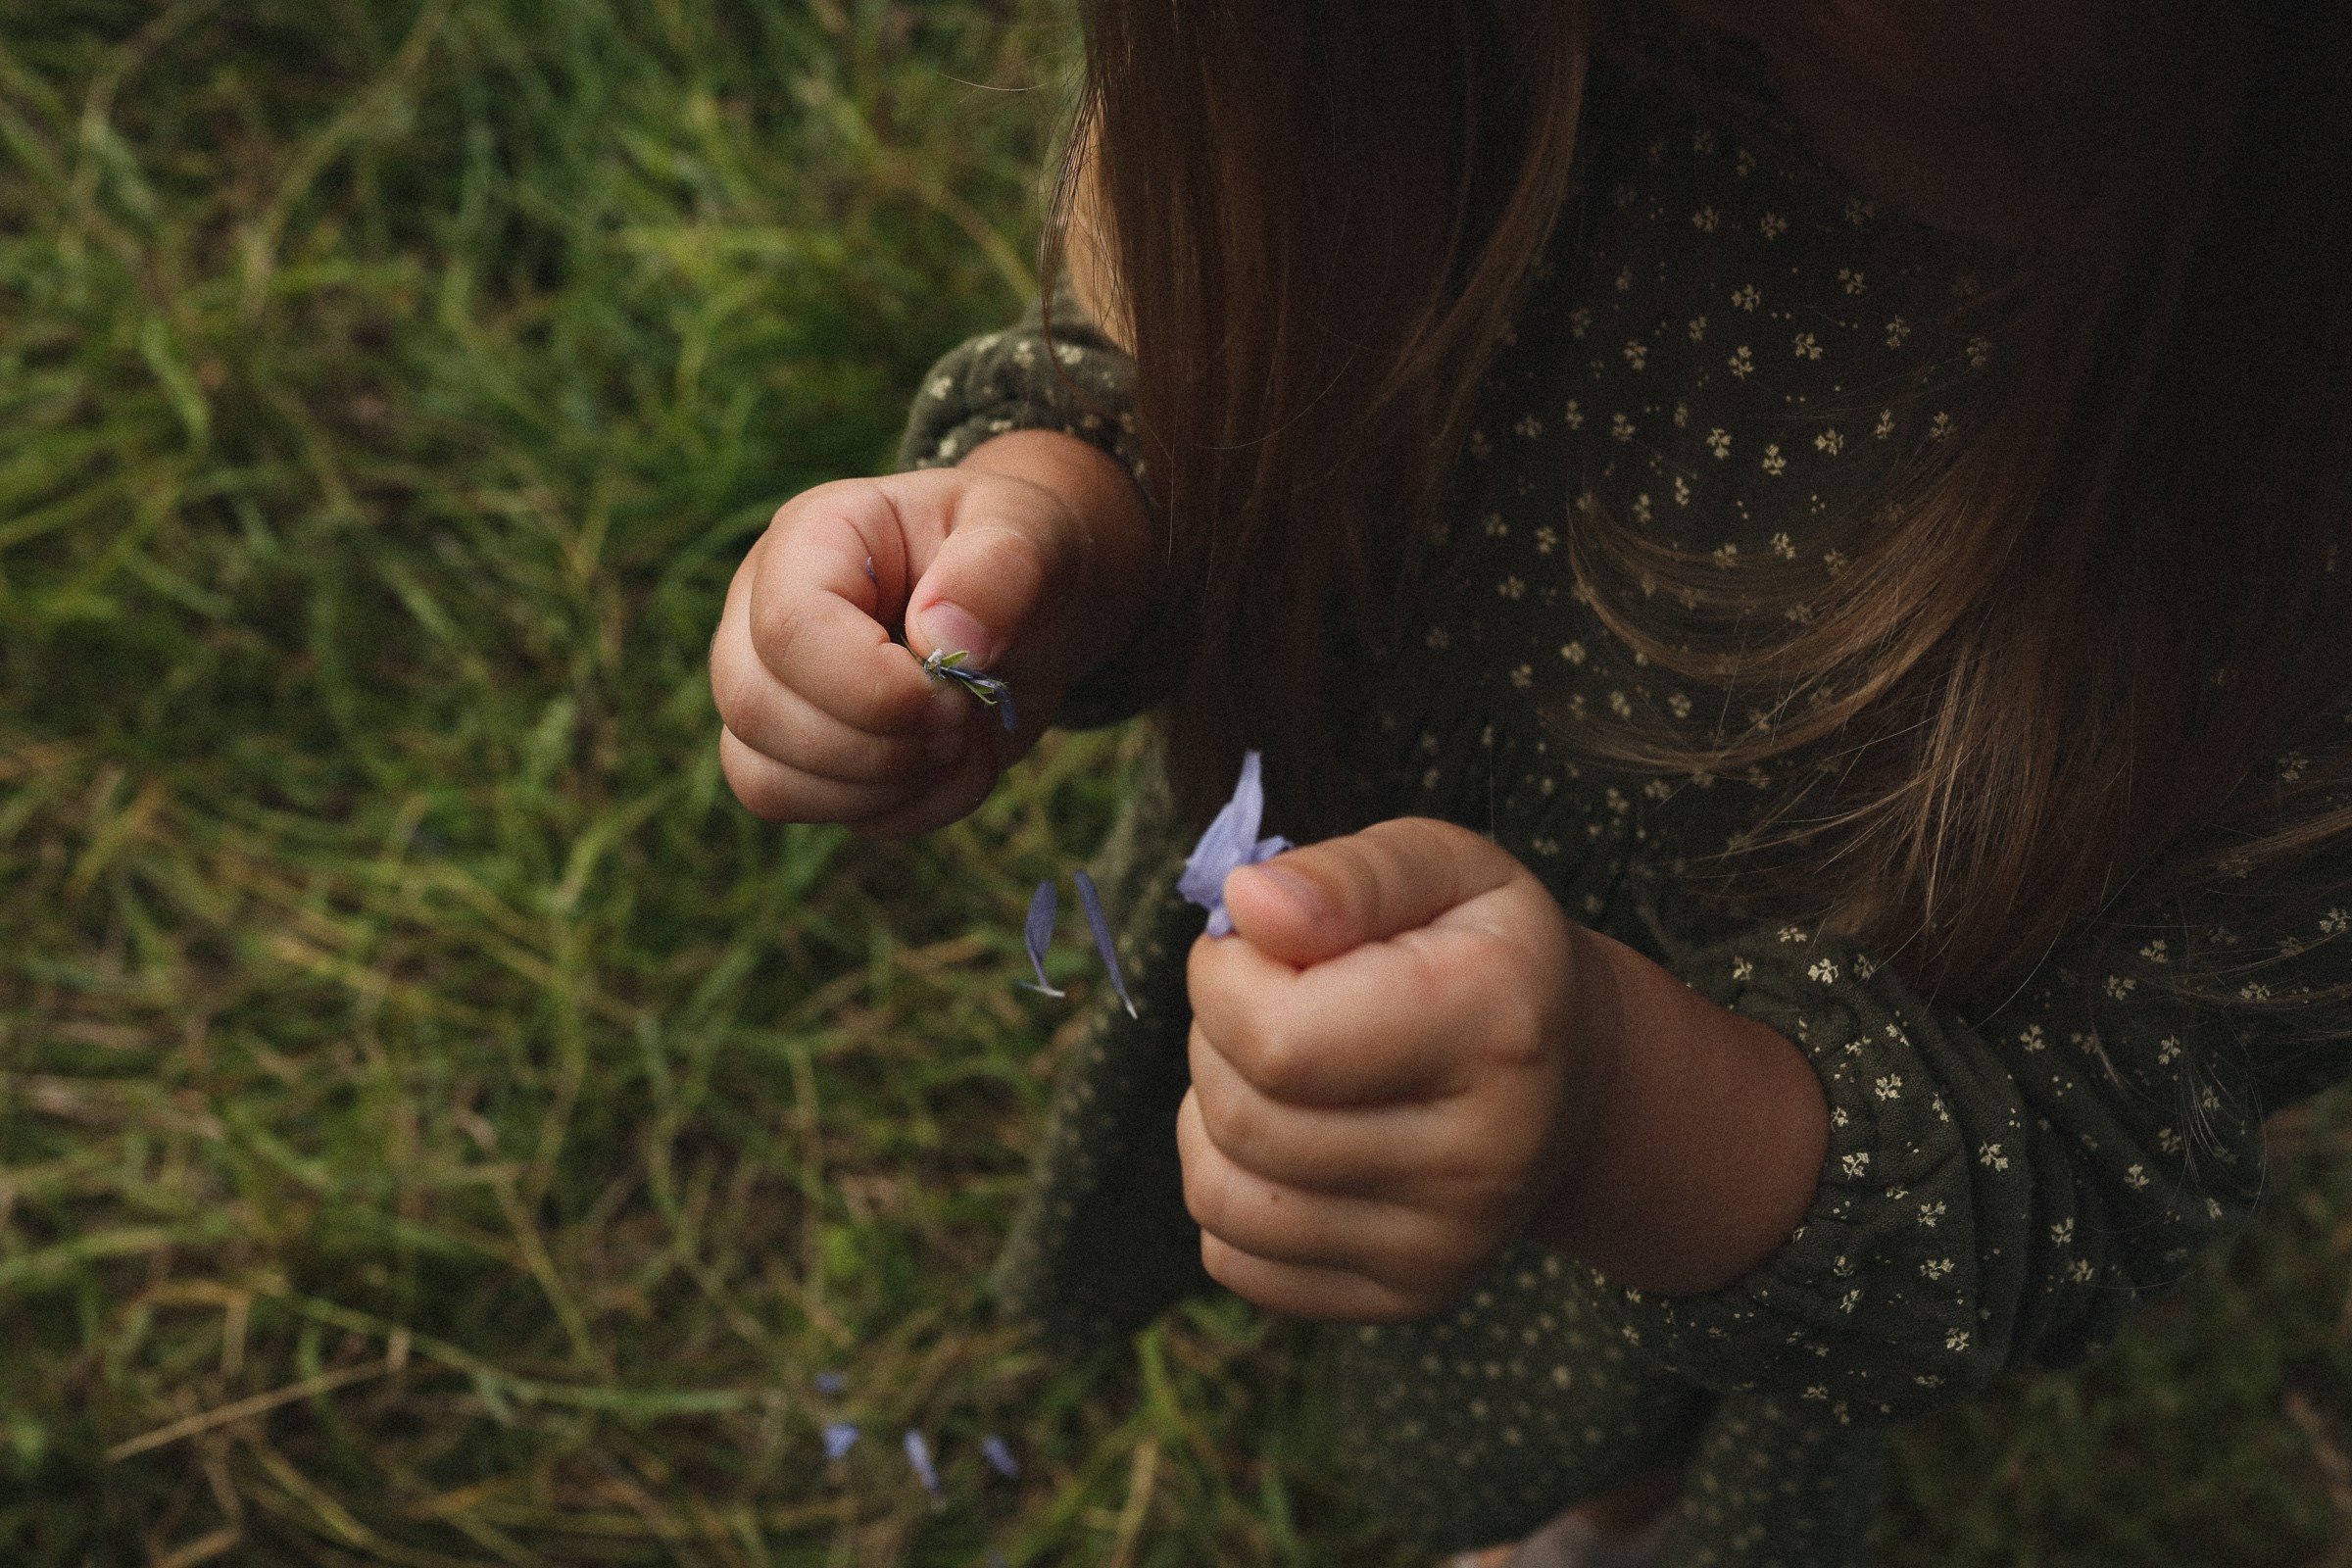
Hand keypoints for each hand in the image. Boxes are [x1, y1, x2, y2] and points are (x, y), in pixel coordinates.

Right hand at [711, 432, 1148, 836]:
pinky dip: (895, 810)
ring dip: (888, 787)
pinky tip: (948, 767)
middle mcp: (759, 613)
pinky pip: (806, 811)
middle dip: (881, 745)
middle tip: (966, 718)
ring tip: (963, 738)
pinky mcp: (788, 755)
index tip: (959, 694)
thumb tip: (941, 637)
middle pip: (756, 710)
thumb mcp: (1032, 537)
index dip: (873, 686)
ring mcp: (762, 688)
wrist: (1025, 608)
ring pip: (767, 779)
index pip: (789, 627)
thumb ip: (999, 570)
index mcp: (811, 538)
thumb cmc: (1014, 561)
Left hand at [1176, 818, 1621, 1321]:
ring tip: (1280, 1065)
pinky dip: (1231, 1189)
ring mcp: (1446, 1247)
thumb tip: (1248, 904)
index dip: (1225, 976)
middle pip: (1241, 1118)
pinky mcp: (1409, 1298)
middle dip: (1218, 1039)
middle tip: (1274, 998)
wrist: (1575, 1078)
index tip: (1261, 947)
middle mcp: (1481, 1160)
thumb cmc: (1485, 953)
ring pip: (1221, 1198)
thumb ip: (1347, 875)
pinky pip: (1237, 1258)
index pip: (1273, 1039)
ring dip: (1213, 1116)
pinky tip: (1288, 1138)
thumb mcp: (1441, 869)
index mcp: (1495, 1029)